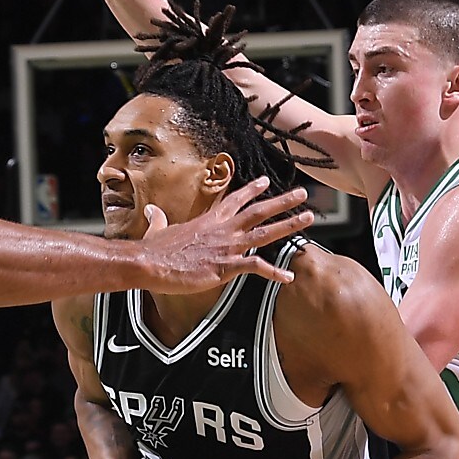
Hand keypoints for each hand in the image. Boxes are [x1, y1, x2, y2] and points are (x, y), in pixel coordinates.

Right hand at [135, 180, 314, 291]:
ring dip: (288, 225)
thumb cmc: (154, 249)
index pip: (234, 200)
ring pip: (264, 233)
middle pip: (258, 211)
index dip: (251, 190)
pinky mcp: (225, 267)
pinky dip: (273, 272)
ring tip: (308, 218)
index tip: (265, 181)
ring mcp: (226, 247)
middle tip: (302, 193)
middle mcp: (222, 229)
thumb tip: (151, 211)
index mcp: (209, 220)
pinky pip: (255, 267)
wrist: (149, 262)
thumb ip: (159, 219)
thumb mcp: (158, 228)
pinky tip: (288, 277)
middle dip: (282, 201)